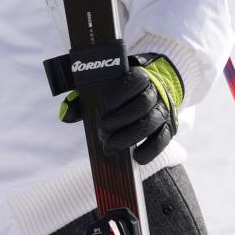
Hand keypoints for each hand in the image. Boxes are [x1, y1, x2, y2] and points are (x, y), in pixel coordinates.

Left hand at [59, 53, 182, 164]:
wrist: (152, 91)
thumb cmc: (120, 91)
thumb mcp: (101, 88)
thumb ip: (83, 98)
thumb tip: (65, 115)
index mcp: (139, 77)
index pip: (136, 80)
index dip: (122, 92)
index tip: (106, 104)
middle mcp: (154, 93)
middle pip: (142, 105)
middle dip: (121, 119)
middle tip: (103, 130)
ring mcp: (163, 111)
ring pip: (151, 123)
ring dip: (130, 137)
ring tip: (111, 145)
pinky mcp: (169, 128)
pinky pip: (163, 140)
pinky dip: (151, 150)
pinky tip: (137, 158)